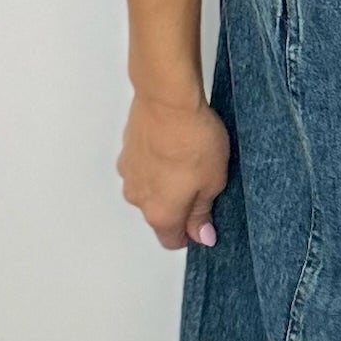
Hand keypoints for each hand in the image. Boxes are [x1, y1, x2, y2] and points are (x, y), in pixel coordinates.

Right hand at [116, 86, 229, 250]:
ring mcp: (129, 174)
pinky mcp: (126, 151)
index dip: (191, 234)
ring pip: (150, 189)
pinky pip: (144, 167)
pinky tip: (173, 145)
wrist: (168, 99)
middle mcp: (138, 198)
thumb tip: (201, 235)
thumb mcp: (213, 181)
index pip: (172, 241)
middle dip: (180, 205)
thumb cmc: (192, 139)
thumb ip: (203, 213)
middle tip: (203, 181)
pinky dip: (156, 163)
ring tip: (188, 158)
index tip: (206, 219)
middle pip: (160, 214)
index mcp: (160, 213)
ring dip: (166, 181)